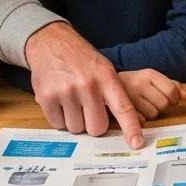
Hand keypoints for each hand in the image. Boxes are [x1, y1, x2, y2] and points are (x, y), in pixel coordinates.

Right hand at [24, 23, 144, 148]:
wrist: (50, 42)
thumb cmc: (80, 59)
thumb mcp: (103, 68)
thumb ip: (112, 94)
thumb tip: (124, 126)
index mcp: (106, 77)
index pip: (123, 107)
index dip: (131, 127)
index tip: (137, 144)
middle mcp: (87, 85)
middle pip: (97, 128)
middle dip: (93, 124)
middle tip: (88, 109)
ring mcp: (66, 91)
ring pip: (76, 129)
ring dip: (74, 120)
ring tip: (71, 99)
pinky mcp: (47, 97)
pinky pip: (58, 125)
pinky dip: (59, 117)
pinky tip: (59, 100)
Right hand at [116, 69, 185, 121]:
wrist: (103, 83)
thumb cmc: (133, 83)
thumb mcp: (151, 78)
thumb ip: (171, 85)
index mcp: (148, 74)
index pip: (171, 90)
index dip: (174, 99)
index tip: (170, 100)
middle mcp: (138, 83)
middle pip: (163, 104)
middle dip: (161, 107)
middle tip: (152, 103)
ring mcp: (128, 96)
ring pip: (153, 115)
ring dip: (150, 114)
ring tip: (141, 107)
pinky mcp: (119, 111)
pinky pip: (140, 122)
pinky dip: (140, 121)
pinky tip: (134, 114)